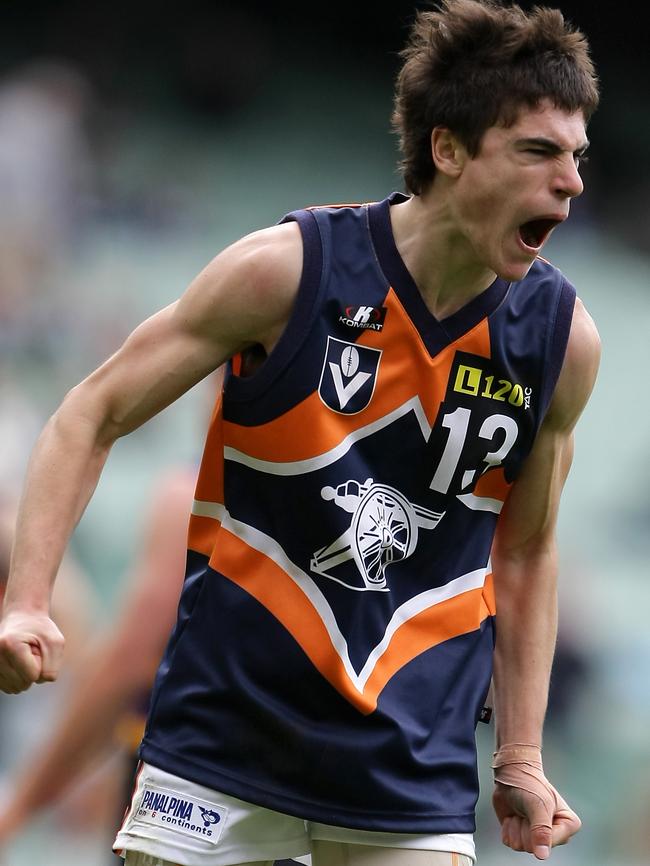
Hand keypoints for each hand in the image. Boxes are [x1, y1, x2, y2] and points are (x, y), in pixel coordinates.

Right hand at [0, 610, 64, 693]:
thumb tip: (38, 681)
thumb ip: (52, 666)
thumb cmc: (40, 629)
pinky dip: (17, 678)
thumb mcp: (55, 642)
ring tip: (24, 656)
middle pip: (23, 683)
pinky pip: (8, 687)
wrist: (22, 616)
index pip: (33, 676)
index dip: (42, 664)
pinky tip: (17, 662)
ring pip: (15, 688)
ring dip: (25, 674)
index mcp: (10, 645)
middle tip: (32, 650)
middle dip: (34, 669)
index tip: (37, 647)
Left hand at [492, 744, 580, 859]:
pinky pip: (509, 842)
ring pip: (520, 846)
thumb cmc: (530, 783)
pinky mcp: (520, 835)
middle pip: (533, 848)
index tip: (538, 809)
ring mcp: (536, 837)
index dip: (537, 828)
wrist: (511, 773)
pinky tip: (513, 815)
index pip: (550, 843)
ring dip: (515, 826)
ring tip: (521, 811)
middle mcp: (554, 835)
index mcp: (568, 825)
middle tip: (527, 810)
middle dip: (524, 826)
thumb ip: (541, 830)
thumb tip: (542, 855)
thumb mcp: (539, 805)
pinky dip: (507, 827)